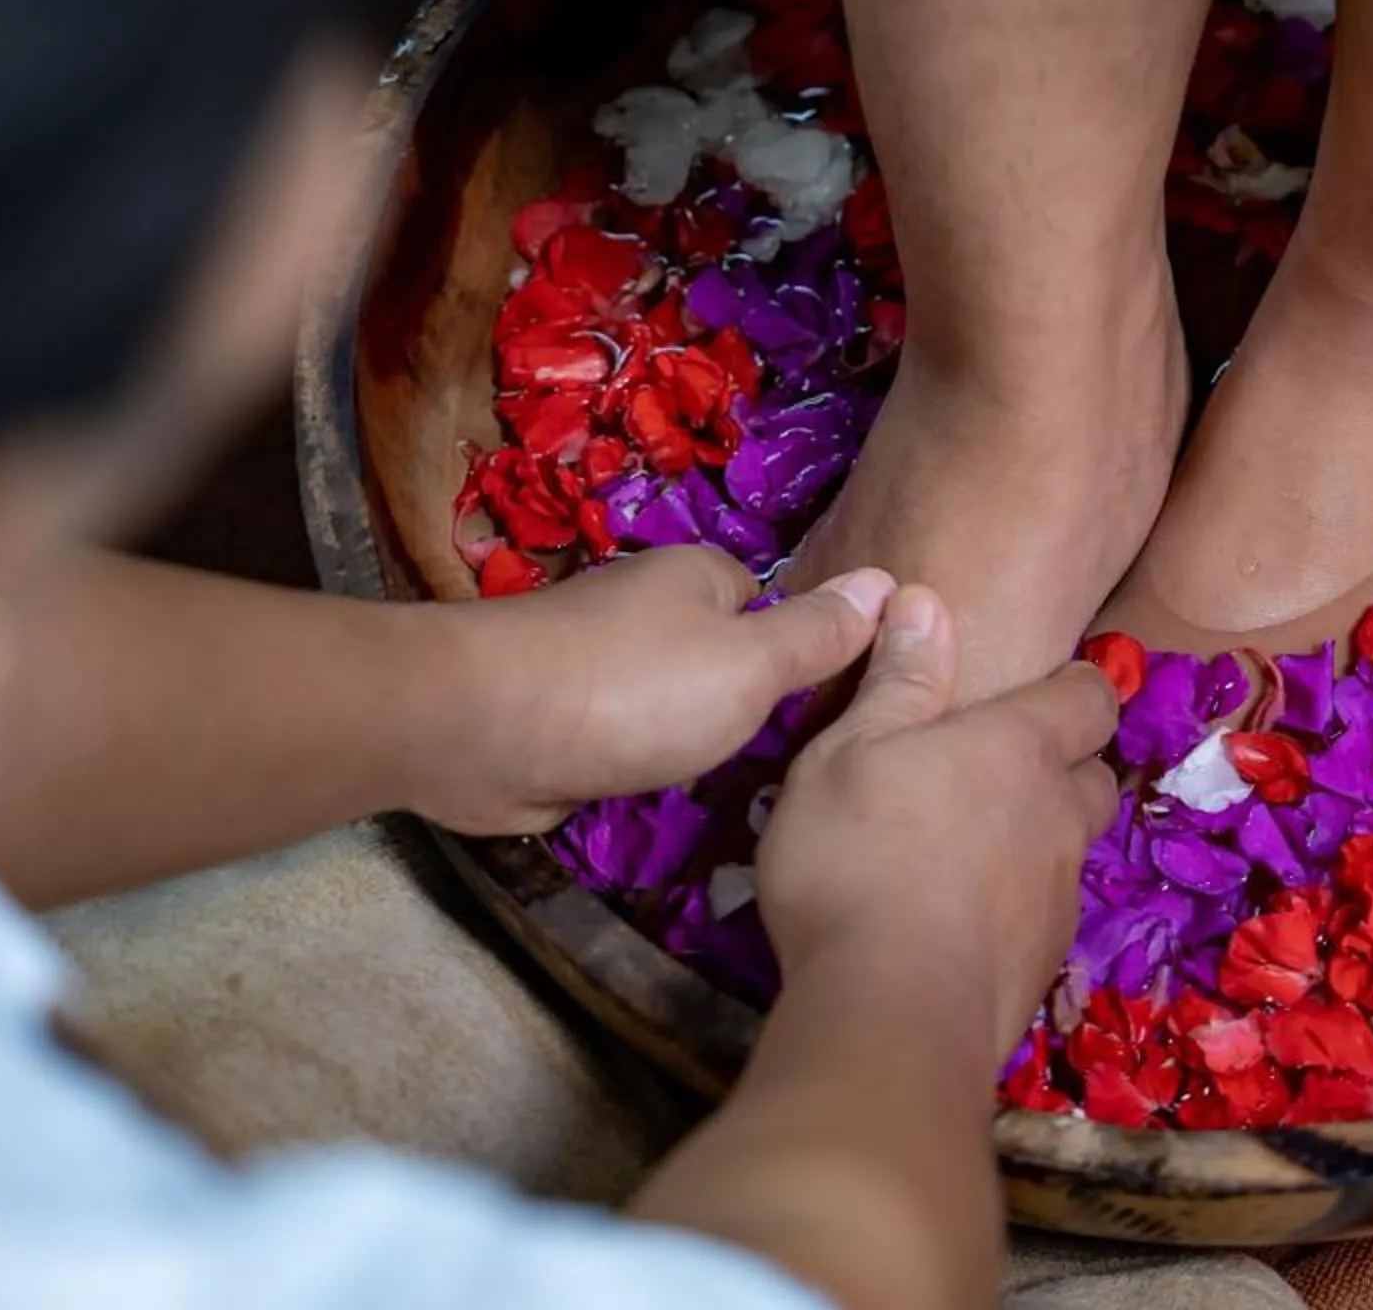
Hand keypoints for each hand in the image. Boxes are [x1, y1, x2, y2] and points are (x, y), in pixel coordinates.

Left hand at [410, 547, 891, 835]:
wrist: (483, 727)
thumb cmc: (633, 690)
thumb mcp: (750, 666)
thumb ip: (818, 635)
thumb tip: (889, 581)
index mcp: (699, 576)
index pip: (775, 606)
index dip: (803, 656)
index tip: (827, 713)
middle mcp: (647, 608)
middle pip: (721, 654)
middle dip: (741, 704)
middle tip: (785, 765)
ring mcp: (598, 661)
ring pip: (669, 700)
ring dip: (685, 740)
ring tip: (726, 790)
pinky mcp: (559, 714)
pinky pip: (621, 735)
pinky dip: (634, 760)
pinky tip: (650, 795)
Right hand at [754, 584, 1119, 1055]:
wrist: (894, 1012)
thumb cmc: (859, 858)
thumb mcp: (848, 752)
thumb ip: (897, 682)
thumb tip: (925, 601)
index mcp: (1019, 747)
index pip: (1089, 697)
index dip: (1074, 687)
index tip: (1044, 687)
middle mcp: (1058, 816)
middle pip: (1093, 776)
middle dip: (1064, 766)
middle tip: (999, 771)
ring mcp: (1058, 898)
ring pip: (1070, 851)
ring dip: (1038, 841)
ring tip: (971, 851)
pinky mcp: (1042, 966)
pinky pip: (1042, 916)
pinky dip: (1013, 908)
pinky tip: (957, 922)